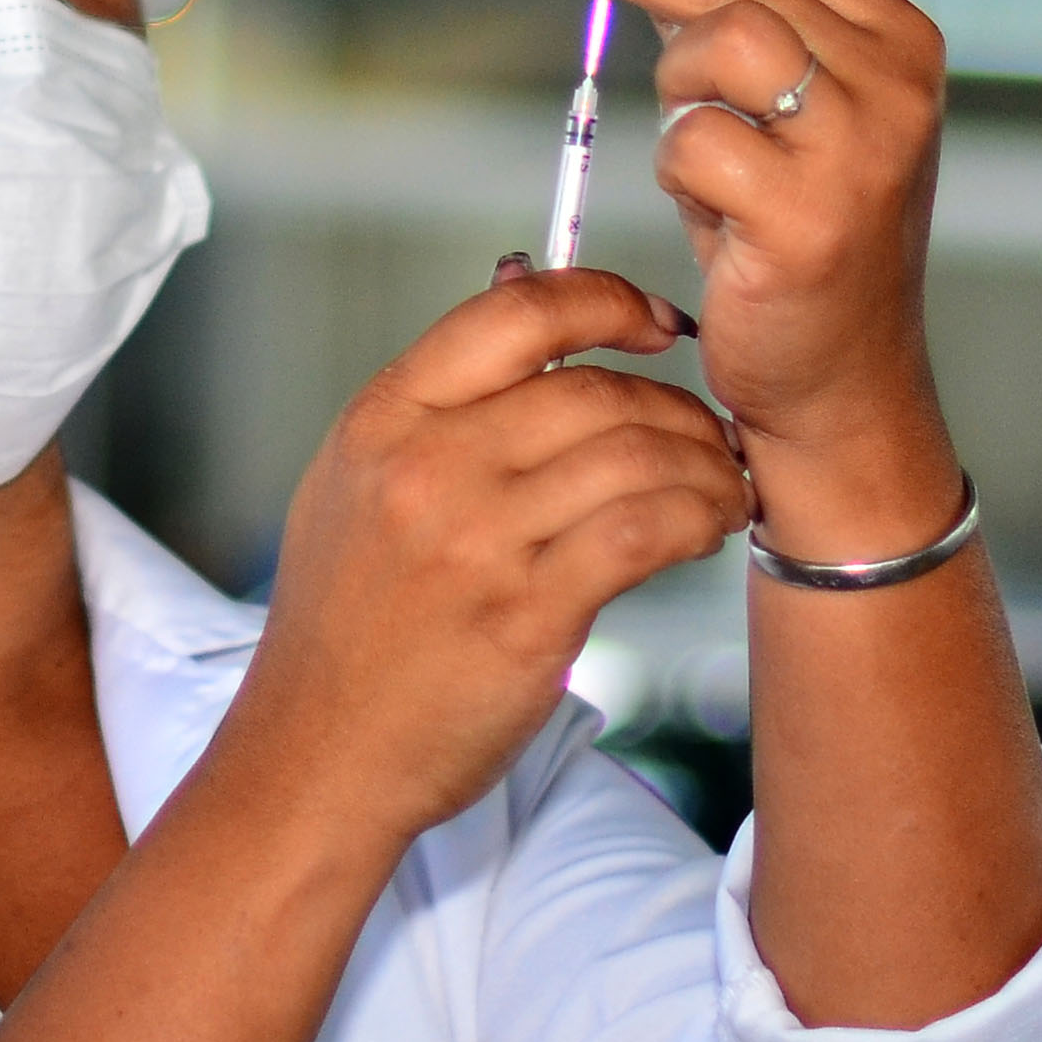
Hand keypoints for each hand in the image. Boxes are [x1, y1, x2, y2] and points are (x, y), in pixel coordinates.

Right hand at [223, 269, 749, 852]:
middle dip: (676, 405)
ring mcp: (477, 541)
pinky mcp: (527, 615)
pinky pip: (643, 534)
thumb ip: (441, 394)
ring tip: (721, 485)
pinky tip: (705, 529)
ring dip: (703, 464)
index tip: (658, 321)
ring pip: (634, 456)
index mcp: (385, 419)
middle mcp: (428, 468)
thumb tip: (522, 287)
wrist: (319, 754)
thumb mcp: (357, 481)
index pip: (515, 315)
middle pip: (591, 389)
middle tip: (710, 431)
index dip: (608, 300)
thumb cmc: (346, 625)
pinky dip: (695, 520)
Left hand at [469, 0, 962, 556]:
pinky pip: (694, 145)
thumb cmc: (789, 243)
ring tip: (705, 165)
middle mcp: (892, 74)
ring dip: (672, 98)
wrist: (839, 387)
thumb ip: (725, 20)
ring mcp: (862, 141)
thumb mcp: (769, 113)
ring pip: (708, 46)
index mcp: (891, 32)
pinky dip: (682, 176)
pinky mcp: (816, 211)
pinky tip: (722, 222)